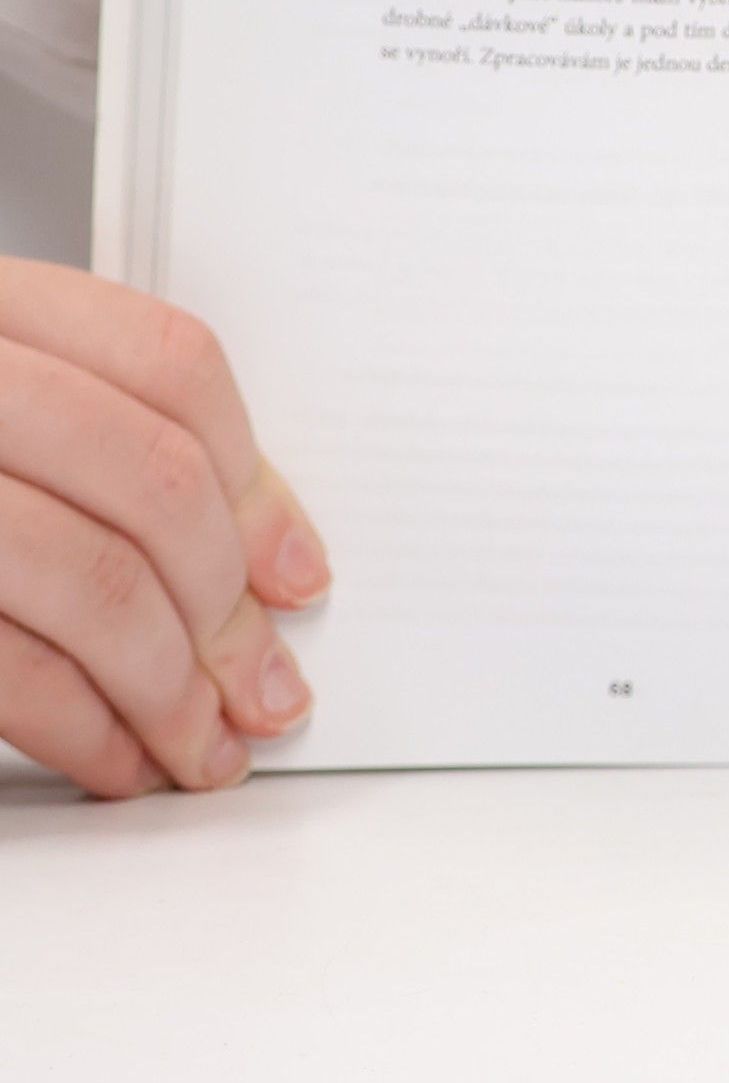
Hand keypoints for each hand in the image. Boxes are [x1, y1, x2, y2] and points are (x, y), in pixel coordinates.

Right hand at [0, 258, 327, 795]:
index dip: (257, 482)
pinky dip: (85, 729)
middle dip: (227, 609)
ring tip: (205, 744)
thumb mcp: (5, 397)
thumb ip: (106, 438)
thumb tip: (266, 554)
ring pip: (92, 580)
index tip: (300, 573)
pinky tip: (119, 760)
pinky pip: (9, 667)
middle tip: (264, 688)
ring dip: (171, 689)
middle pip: (150, 483)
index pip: (174, 367)